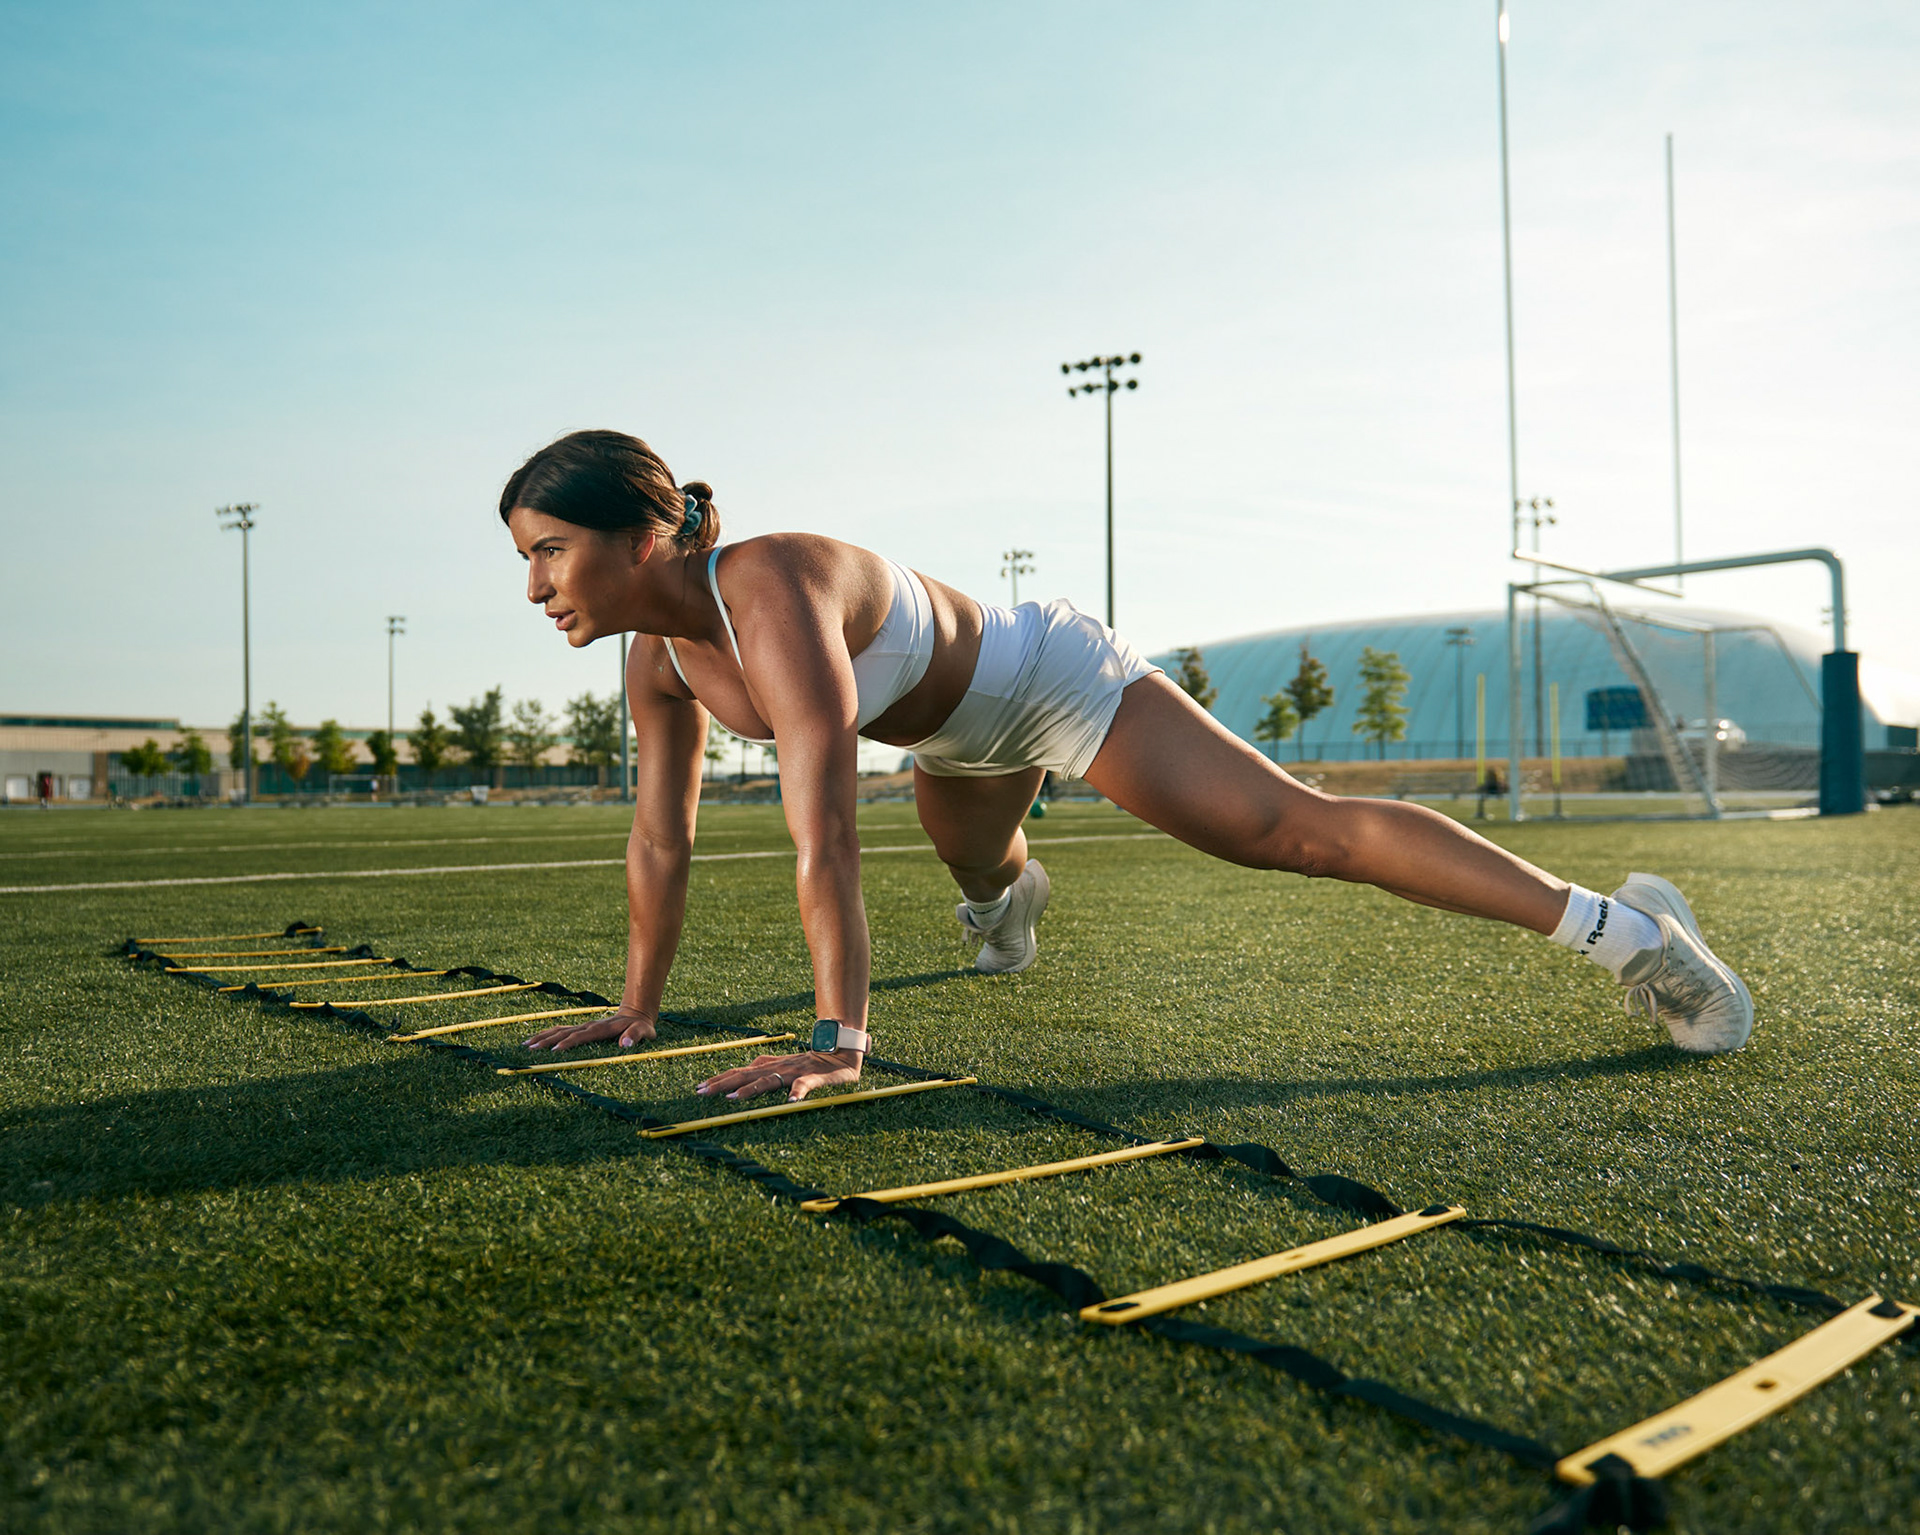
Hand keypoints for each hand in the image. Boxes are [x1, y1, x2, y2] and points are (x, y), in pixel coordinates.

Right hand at [524, 1006, 656, 1050]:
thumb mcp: (644, 1031)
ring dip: (543, 1036)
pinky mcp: (582, 1028)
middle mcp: (589, 1026)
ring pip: (559, 1030)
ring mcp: (584, 1026)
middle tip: (530, 1049)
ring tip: (526, 1044)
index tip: (554, 1051)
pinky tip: (537, 1039)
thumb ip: (636, 1036)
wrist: (636, 1013)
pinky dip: (548, 1034)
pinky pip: (562, 1030)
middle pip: (564, 1032)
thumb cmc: (641, 1026)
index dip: (568, 1043)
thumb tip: (625, 1044)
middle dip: (547, 1040)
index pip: (581, 1036)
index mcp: (601, 1028)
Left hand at [694, 1048, 861, 1102]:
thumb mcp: (782, 1063)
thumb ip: (764, 1066)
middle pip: (745, 1075)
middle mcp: (777, 1067)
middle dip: (722, 1084)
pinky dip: (797, 1092)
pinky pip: (804, 1086)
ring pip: (769, 1080)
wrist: (839, 1052)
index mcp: (770, 1066)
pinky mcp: (813, 1078)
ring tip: (734, 1098)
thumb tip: (743, 1069)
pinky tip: (791, 1101)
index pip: (739, 1072)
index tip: (698, 1088)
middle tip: (702, 1092)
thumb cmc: (809, 1061)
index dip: (719, 1079)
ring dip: (751, 1089)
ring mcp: (794, 1072)